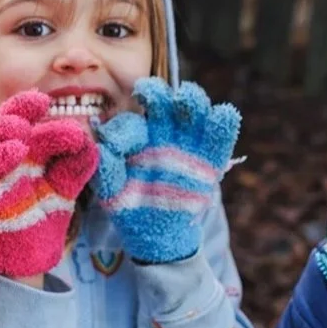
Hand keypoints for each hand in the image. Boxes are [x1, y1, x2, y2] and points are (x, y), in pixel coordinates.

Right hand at [0, 91, 98, 277]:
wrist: (38, 247)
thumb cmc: (48, 208)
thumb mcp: (69, 179)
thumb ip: (79, 159)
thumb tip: (84, 139)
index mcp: (21, 145)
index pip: (18, 116)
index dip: (27, 104)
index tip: (44, 101)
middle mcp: (2, 154)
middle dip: (17, 109)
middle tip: (39, 106)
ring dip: (2, 128)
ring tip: (24, 129)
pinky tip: (17, 152)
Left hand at [91, 77, 239, 263]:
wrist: (156, 234)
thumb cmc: (130, 207)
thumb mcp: (112, 192)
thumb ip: (106, 170)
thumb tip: (101, 148)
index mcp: (141, 132)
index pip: (138, 112)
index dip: (138, 105)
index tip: (131, 109)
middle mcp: (166, 130)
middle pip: (169, 98)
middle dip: (163, 93)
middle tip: (154, 97)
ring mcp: (191, 141)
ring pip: (197, 107)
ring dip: (193, 98)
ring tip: (185, 102)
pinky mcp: (213, 156)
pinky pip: (223, 130)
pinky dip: (225, 120)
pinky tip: (221, 115)